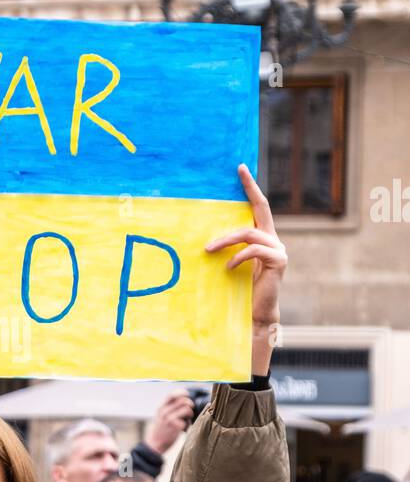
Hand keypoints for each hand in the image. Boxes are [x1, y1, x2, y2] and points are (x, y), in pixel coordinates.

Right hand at [144, 390, 194, 453]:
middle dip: (189, 405)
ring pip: (188, 409)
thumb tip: (184, 400)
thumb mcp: (160, 416)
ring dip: (190, 415)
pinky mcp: (176, 426)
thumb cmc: (160, 430)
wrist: (155, 444)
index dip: (182, 393)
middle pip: (183, 400)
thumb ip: (169, 407)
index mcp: (161, 407)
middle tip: (188, 411)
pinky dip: (188, 425)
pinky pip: (188, 421)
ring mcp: (170, 418)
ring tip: (186, 420)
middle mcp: (165, 411)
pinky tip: (183, 429)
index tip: (186, 395)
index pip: (172, 394)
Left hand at [205, 165, 287, 374]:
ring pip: (249, 233)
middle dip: (249, 188)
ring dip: (225, 240)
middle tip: (238, 170)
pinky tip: (228, 268)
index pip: (257, 206)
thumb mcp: (230, 262)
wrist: (255, 313)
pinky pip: (253, 250)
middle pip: (261, 208)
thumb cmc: (239, 288)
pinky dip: (237, 257)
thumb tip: (202, 235)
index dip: (250, 187)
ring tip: (209, 250)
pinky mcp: (278, 261)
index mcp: (262, 236)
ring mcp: (278, 249)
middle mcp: (273, 238)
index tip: (240, 168)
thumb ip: (226, 247)